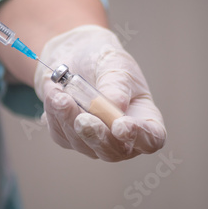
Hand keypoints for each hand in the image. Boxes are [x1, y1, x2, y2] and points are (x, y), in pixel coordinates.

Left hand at [34, 25, 165, 161]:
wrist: (75, 56)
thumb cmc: (103, 59)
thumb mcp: (114, 62)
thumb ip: (117, 83)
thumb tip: (116, 105)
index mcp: (145, 118)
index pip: (151, 139)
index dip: (139, 137)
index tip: (121, 125)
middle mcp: (123, 137)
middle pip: (115, 151)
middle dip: (97, 136)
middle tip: (82, 119)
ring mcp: (96, 142)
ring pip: (84, 145)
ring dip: (69, 120)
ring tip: (60, 95)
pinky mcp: (71, 139)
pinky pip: (62, 135)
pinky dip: (56, 114)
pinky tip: (55, 95)